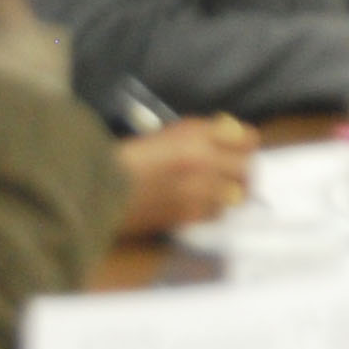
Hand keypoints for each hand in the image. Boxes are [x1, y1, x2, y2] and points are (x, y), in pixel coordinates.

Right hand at [114, 115, 257, 242]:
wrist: (100, 186)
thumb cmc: (131, 155)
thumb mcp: (169, 133)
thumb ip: (201, 133)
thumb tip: (229, 134)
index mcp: (197, 137)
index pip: (247, 138)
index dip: (246, 143)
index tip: (241, 148)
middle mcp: (204, 163)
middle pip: (247, 169)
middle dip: (244, 171)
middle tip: (237, 174)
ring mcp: (198, 192)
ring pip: (236, 195)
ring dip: (230, 193)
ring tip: (219, 191)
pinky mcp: (188, 216)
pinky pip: (215, 213)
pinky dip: (213, 209)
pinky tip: (201, 204)